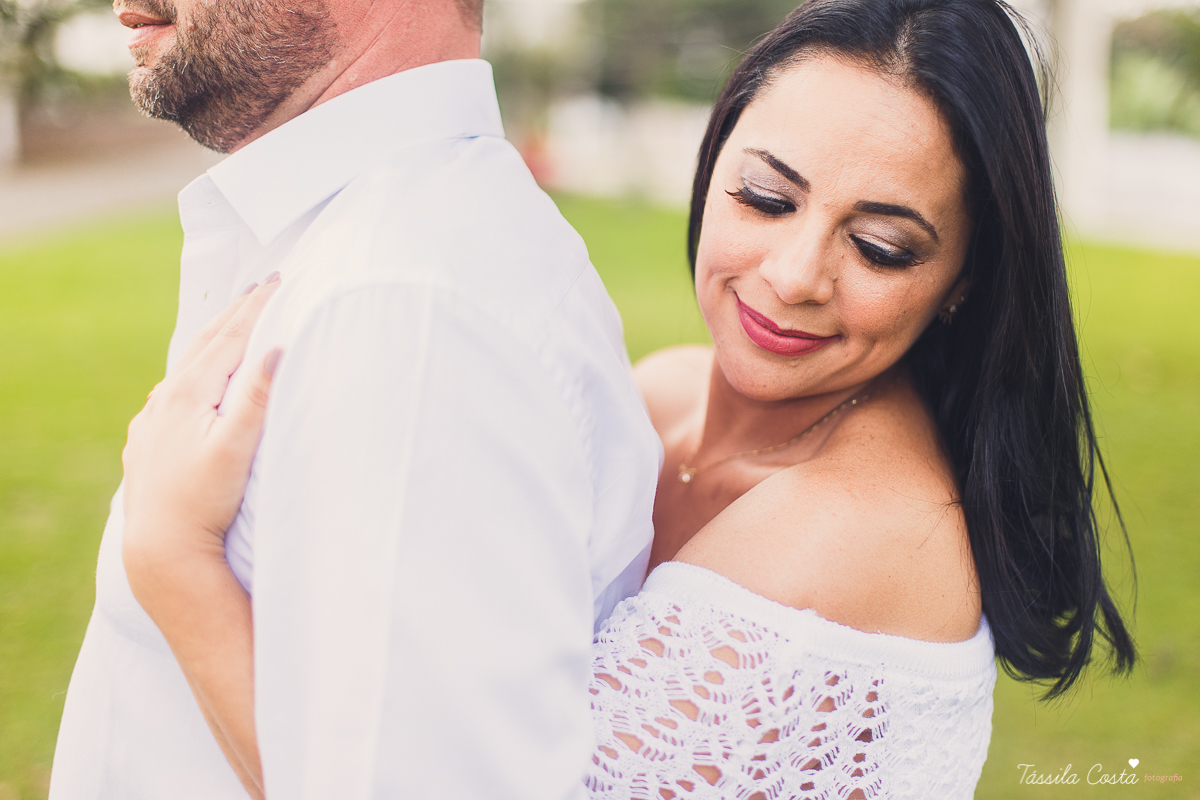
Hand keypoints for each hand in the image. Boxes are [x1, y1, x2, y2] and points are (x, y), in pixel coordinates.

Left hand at [123, 275, 281, 591]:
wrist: (161, 548)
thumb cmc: (205, 502)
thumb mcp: (236, 449)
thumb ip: (256, 398)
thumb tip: (276, 348)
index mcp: (189, 393)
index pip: (230, 337)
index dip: (256, 307)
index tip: (280, 281)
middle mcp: (164, 399)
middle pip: (205, 343)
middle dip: (236, 313)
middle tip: (261, 286)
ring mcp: (151, 419)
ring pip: (186, 366)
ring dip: (213, 341)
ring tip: (233, 324)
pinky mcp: (145, 440)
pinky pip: (171, 392)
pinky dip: (192, 372)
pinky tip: (193, 380)